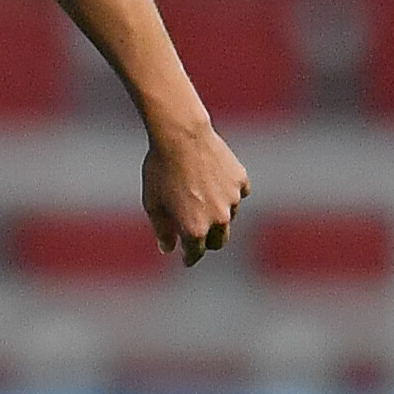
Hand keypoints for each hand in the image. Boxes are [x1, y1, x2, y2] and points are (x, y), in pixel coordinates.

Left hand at [143, 119, 248, 266]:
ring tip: (202, 199)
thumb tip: (168, 248)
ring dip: (218, 214)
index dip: (190, 257)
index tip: (187, 258)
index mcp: (195, 229)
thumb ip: (162, 230)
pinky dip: (229, 193)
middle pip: (219, 241)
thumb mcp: (153, 204)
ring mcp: (232, 199)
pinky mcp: (240, 180)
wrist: (181, 136)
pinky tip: (216, 183)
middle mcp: (218, 219)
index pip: (196, 253)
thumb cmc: (160, 169)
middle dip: (208, 242)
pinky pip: (238, 193)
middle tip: (199, 237)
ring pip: (229, 216)